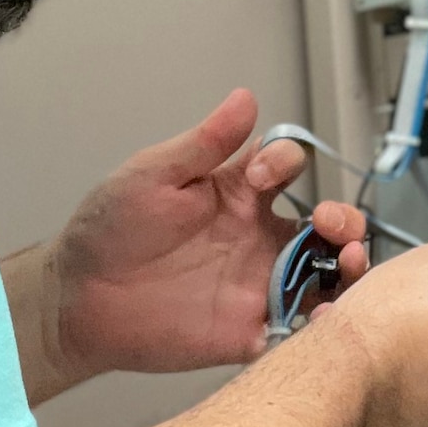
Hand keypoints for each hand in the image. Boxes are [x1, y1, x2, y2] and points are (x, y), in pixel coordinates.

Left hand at [44, 89, 367, 379]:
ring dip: (349, 269)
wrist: (78, 299)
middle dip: (345, 220)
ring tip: (348, 265)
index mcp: (238, 194)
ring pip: (326, 275)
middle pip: (328, 224)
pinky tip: (324, 317)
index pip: (287, 167)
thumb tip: (246, 97)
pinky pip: (299, 328)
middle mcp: (258, 237)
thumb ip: (204, 143)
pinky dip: (322, 323)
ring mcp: (258, 284)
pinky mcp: (249, 329)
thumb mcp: (153, 174)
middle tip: (332, 225)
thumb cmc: (109, 228)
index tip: (258, 177)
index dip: (284, 163)